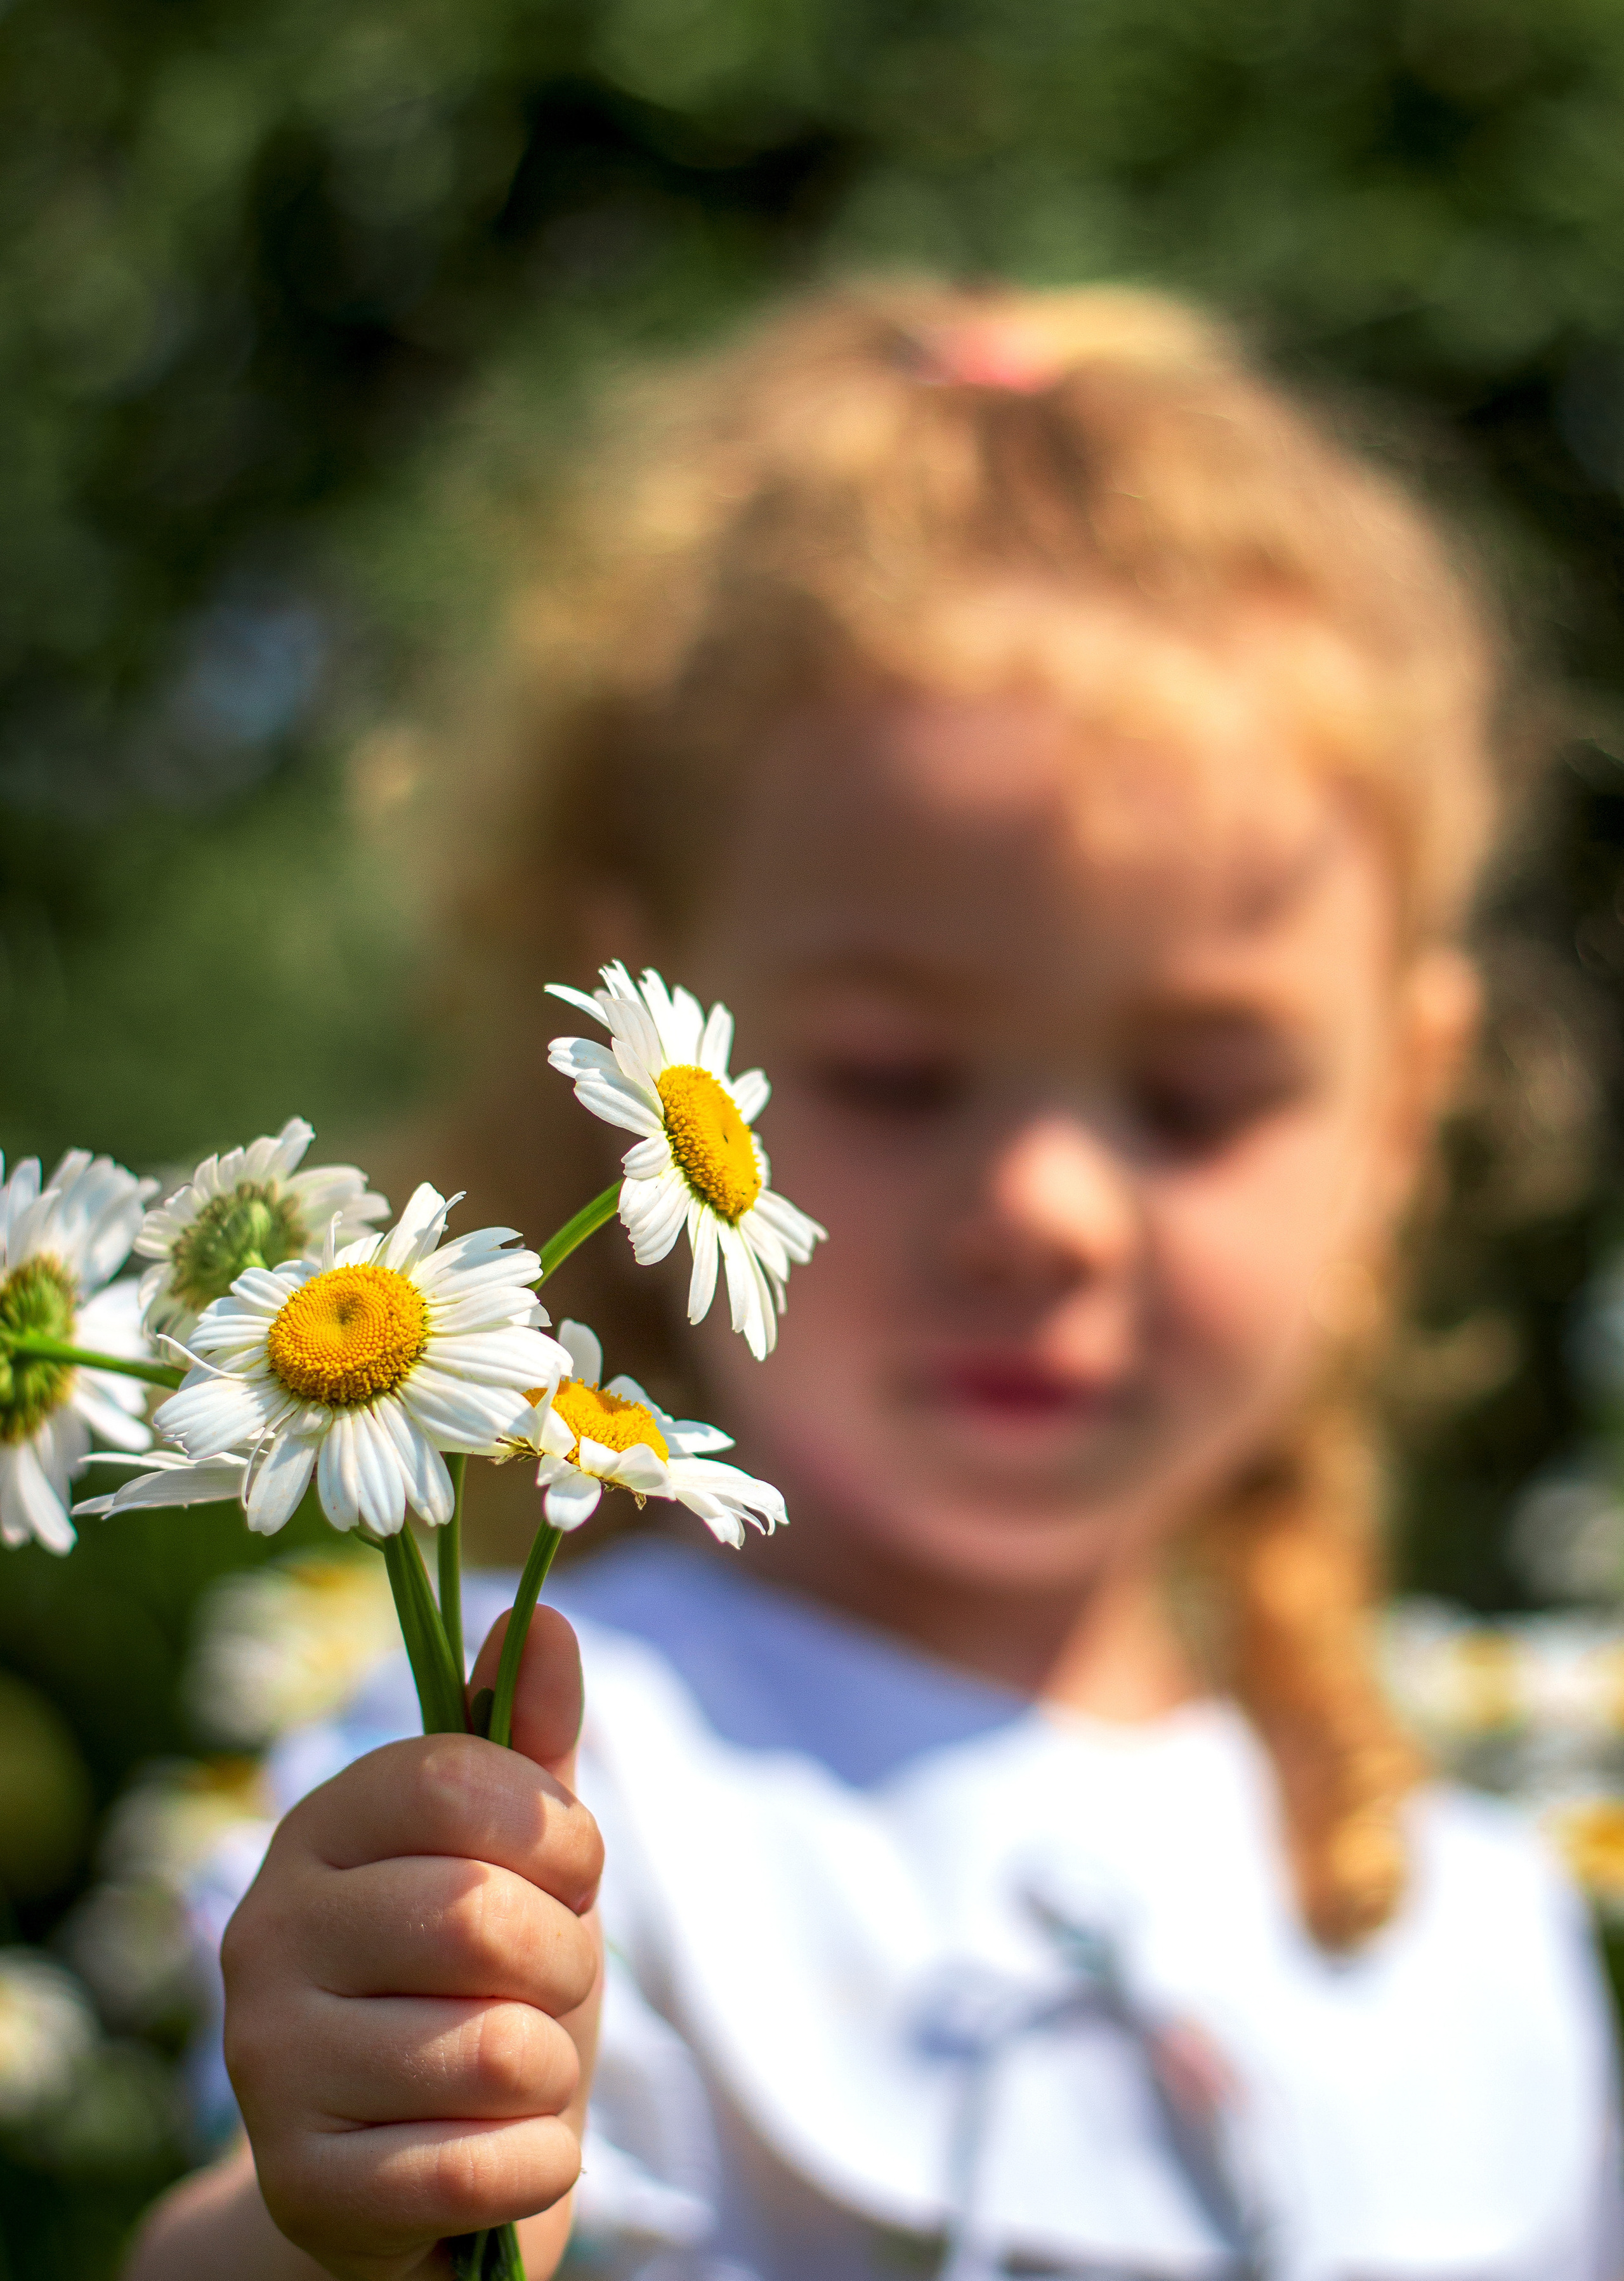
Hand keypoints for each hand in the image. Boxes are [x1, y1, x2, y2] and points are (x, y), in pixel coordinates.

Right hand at [221, 1604, 601, 2280]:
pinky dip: (532, 2162)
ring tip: (514, 2072)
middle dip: (563, 1959)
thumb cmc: (485, 1984)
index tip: (572, 1868)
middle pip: (480, 1916)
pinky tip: (501, 2152)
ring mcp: (267, 2063)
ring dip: (550, 2069)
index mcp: (321, 1827)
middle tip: (545, 1985)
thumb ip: (531, 1737)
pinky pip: (472, 2166)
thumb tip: (541, 1612)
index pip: (456, 1779)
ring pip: (491, 2050)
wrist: (423, 2171)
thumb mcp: (522, 1855)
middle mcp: (267, 1932)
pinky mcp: (298, 2185)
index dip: (554, 1828)